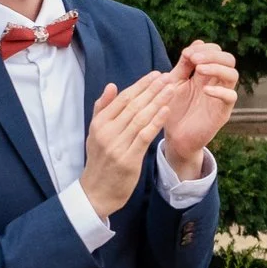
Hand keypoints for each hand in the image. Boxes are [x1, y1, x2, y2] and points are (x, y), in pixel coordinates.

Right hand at [79, 70, 177, 215]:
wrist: (96, 192)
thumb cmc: (99, 160)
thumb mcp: (95, 133)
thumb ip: (102, 109)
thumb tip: (111, 85)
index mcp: (99, 124)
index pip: (122, 99)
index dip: (140, 85)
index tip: (155, 75)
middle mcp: (107, 132)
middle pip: (133, 106)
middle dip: (152, 89)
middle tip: (167, 77)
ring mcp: (117, 146)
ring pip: (141, 118)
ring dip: (158, 101)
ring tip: (171, 89)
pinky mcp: (128, 159)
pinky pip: (145, 136)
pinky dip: (156, 121)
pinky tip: (167, 110)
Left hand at [160, 40, 239, 177]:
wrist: (174, 137)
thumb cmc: (174, 109)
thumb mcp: (174, 83)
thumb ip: (183, 66)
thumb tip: (193, 47)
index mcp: (205, 74)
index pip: (215, 52)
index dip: (204, 48)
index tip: (186, 54)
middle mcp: (217, 83)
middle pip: (228, 59)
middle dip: (212, 54)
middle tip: (194, 59)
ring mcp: (221, 97)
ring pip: (233, 74)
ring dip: (217, 67)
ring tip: (199, 69)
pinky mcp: (223, 112)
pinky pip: (231, 97)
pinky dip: (220, 90)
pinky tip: (205, 90)